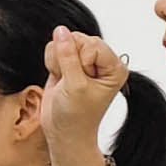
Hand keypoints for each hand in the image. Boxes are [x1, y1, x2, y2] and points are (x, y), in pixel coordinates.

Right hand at [43, 32, 130, 165]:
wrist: (64, 133)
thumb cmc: (77, 117)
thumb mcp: (75, 87)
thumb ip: (67, 56)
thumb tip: (61, 31)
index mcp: (114, 67)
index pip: (93, 44)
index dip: (81, 62)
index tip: (81, 82)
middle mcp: (102, 61)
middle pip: (79, 39)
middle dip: (68, 59)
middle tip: (70, 82)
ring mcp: (84, 60)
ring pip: (64, 40)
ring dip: (58, 61)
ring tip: (65, 82)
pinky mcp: (68, 62)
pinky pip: (54, 47)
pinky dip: (51, 62)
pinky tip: (58, 79)